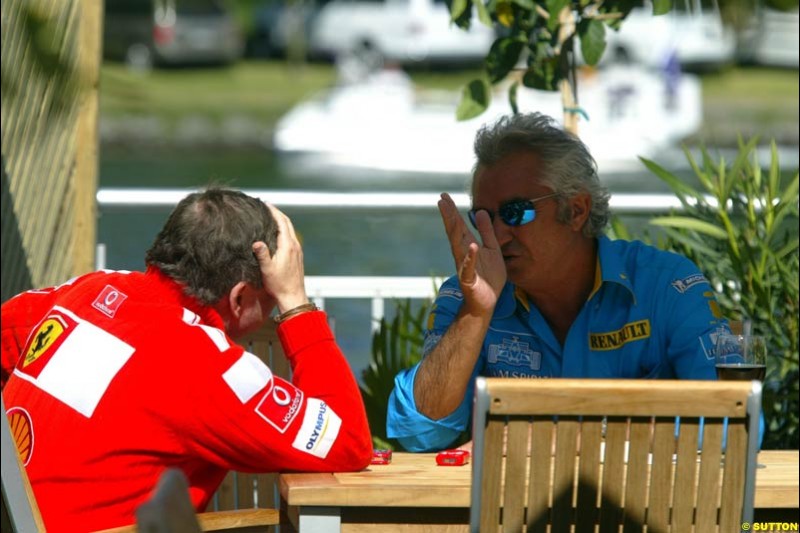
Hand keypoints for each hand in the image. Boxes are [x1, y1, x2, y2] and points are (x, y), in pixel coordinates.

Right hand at [252, 205, 308, 312]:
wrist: (293, 297)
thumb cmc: (279, 285)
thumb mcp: (267, 270)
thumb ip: (262, 254)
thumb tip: (256, 242)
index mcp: (288, 246)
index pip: (282, 222)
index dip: (274, 211)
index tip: (265, 203)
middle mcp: (295, 245)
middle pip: (287, 223)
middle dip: (277, 213)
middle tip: (266, 206)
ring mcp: (297, 250)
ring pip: (289, 230)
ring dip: (281, 221)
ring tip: (269, 216)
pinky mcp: (297, 256)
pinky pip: (290, 237)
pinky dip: (283, 230)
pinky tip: (276, 233)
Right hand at [438, 193, 505, 313]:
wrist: (487, 301)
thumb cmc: (489, 276)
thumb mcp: (492, 249)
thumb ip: (486, 231)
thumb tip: (480, 211)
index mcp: (468, 246)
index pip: (458, 226)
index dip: (452, 211)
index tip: (444, 196)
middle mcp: (463, 254)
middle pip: (455, 232)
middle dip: (449, 216)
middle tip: (442, 200)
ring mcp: (464, 266)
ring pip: (458, 246)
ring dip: (454, 231)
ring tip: (452, 216)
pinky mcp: (470, 279)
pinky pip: (469, 267)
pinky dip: (470, 257)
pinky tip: (472, 246)